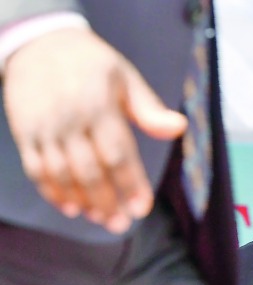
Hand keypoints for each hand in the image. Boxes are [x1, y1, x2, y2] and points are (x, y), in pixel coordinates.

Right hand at [2, 27, 187, 233]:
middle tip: (121, 224)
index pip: (117, 155)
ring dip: (81, 201)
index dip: (130, 185)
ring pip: (61, 175)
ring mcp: (43, 128)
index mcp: (99, 107)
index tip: (141, 208)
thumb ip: (150, 109)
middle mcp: (69, 120)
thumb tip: (180, 128)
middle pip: (89, 172)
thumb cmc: (91, 64)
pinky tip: (70, 207)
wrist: (37, 42)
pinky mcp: (23, 132)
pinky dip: (52, 192)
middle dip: (107, 202)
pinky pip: (36, 169)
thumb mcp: (125, 78)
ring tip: (100, 218)